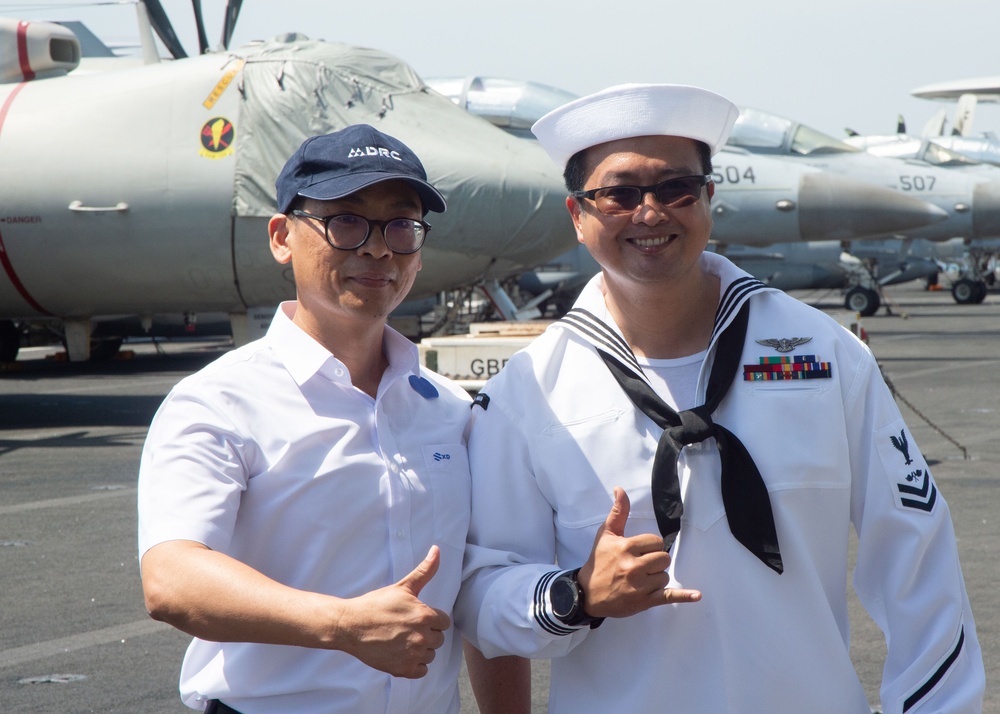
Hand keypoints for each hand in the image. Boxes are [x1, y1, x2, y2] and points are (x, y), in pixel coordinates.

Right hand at [333, 546, 450, 677]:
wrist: (351, 626)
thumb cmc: (376, 605)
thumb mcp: (403, 587)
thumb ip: (425, 571)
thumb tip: (437, 550)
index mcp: (425, 616)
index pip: (444, 622)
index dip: (431, 619)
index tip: (417, 617)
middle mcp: (422, 637)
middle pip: (438, 639)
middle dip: (427, 633)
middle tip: (407, 627)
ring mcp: (412, 655)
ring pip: (430, 654)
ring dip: (421, 649)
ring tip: (403, 639)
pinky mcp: (403, 669)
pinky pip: (421, 670)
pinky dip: (414, 665)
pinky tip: (402, 653)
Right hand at [577, 488, 700, 618]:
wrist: (587, 592)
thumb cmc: (599, 561)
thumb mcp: (606, 534)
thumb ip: (618, 512)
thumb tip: (620, 489)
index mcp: (626, 548)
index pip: (656, 542)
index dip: (650, 546)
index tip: (639, 551)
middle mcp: (634, 566)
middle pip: (663, 558)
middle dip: (655, 561)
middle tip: (641, 565)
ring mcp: (640, 586)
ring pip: (664, 576)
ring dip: (656, 578)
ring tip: (640, 580)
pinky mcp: (644, 601)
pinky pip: (668, 596)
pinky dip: (684, 596)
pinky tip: (697, 595)